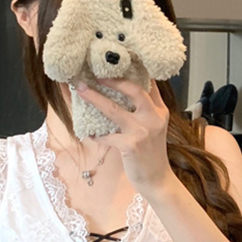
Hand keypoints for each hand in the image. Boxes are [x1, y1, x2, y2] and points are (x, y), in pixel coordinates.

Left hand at [76, 77, 174, 195]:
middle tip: (96, 74)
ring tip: (81, 90)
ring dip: (94, 98)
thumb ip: (144, 111)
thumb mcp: (155, 128)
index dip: (134, 70)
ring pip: (113, 109)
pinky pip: (106, 135)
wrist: (157, 180)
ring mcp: (142, 131)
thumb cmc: (151, 154)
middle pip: (133, 90)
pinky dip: (96, 134)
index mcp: (160, 111)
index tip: (116, 61)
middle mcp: (153, 118)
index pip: (149, 84)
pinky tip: (90, 134)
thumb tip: (120, 94)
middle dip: (112, 80)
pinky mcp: (130, 145)